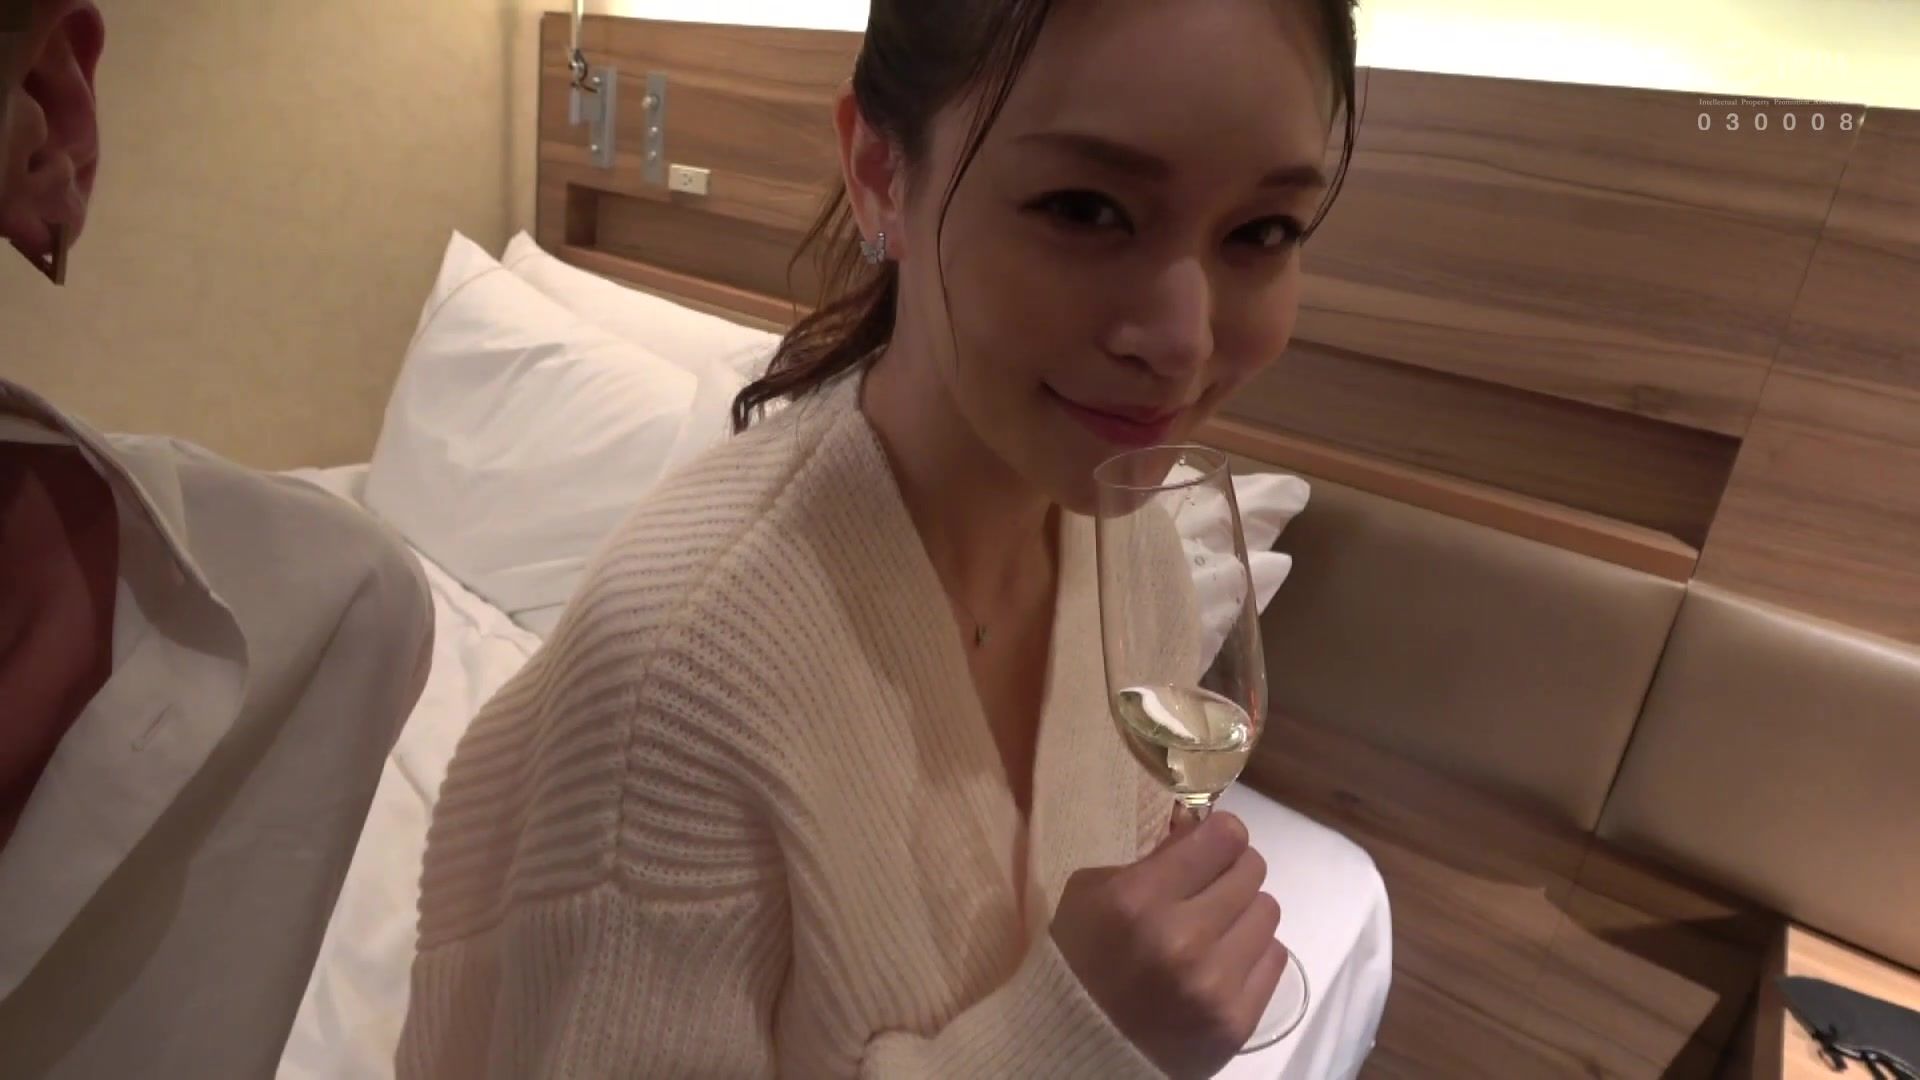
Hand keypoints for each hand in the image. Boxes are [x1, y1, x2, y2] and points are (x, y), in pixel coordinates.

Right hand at [1051, 812, 1287, 1078]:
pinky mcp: (1238, 1020)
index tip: (1209, 844)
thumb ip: (1151, 856)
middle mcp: (1183, 938)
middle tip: (1209, 887)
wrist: (1081, 1047)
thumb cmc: (1079, 959)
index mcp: (1138, 899)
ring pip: (1267, 910)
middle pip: (1251, 869)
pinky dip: (1252, 953)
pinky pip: (1276, 957)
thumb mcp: (1093, 893)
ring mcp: (1215, 983)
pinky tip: (1223, 961)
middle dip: (1230, 871)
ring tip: (1215, 928)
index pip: (1224, 837)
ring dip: (1243, 912)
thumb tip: (1200, 824)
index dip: (1219, 835)